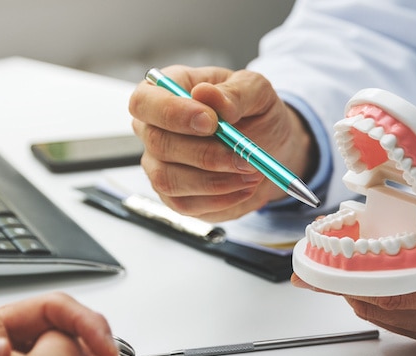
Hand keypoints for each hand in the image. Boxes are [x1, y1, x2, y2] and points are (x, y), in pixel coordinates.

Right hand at [129, 65, 315, 220]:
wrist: (269, 148)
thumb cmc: (255, 112)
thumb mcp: (256, 91)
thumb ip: (234, 92)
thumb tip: (205, 94)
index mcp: (166, 92)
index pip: (145, 101)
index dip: (172, 113)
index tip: (211, 122)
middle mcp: (153, 129)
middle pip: (158, 144)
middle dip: (205, 154)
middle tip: (245, 157)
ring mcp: (158, 165)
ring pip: (168, 179)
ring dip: (215, 181)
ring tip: (252, 172)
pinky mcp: (173, 195)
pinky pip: (185, 204)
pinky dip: (220, 199)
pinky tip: (245, 187)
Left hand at [293, 201, 415, 349]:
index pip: (391, 286)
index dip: (348, 274)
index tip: (316, 260)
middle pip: (380, 304)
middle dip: (342, 284)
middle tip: (310, 262)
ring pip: (389, 315)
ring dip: (357, 292)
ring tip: (331, 267)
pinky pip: (405, 321)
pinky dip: (380, 300)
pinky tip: (370, 279)